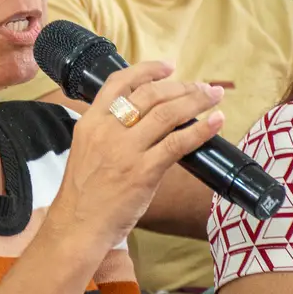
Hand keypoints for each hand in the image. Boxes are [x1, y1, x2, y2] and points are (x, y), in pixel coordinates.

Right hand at [50, 61, 224, 255]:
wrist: (77, 226)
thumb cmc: (84, 194)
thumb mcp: (87, 151)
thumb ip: (110, 132)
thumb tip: (146, 122)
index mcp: (91, 122)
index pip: (118, 82)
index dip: (147, 70)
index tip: (168, 67)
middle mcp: (107, 131)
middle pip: (150, 94)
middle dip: (181, 86)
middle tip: (201, 87)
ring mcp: (126, 151)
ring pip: (167, 113)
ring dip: (196, 101)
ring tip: (213, 97)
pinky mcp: (143, 172)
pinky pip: (178, 143)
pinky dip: (201, 130)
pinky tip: (216, 122)